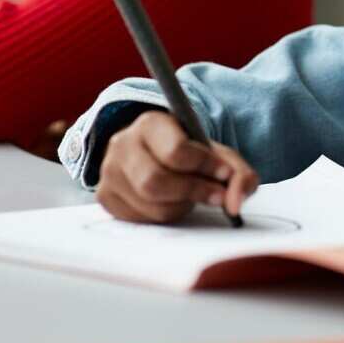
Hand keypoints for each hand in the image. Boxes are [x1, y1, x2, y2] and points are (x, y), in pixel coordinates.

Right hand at [96, 111, 258, 223]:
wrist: (156, 153)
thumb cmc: (189, 152)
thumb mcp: (217, 154)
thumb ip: (238, 173)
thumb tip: (235, 203)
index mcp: (151, 123)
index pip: (176, 150)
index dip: (205, 166)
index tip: (224, 174)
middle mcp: (122, 144)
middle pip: (156, 181)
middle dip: (192, 192)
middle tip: (216, 196)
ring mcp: (109, 172)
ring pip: (150, 204)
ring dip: (180, 206)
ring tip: (190, 195)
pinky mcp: (105, 196)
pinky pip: (139, 218)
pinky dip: (163, 216)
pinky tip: (171, 202)